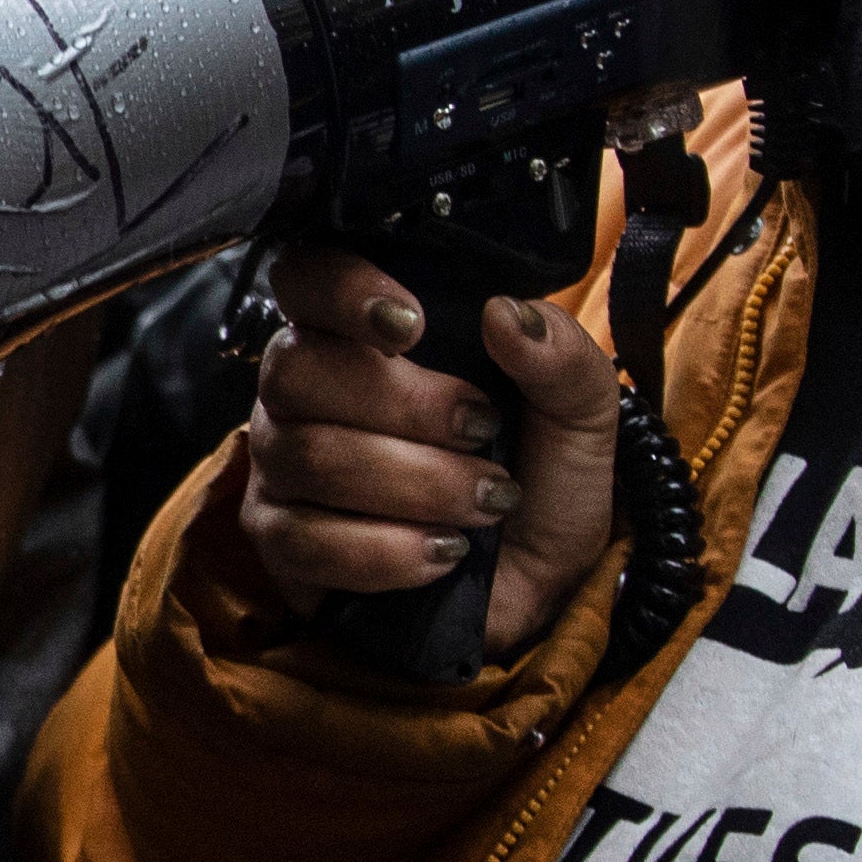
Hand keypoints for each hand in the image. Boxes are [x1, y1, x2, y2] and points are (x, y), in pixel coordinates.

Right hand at [235, 249, 622, 663]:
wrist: (543, 582)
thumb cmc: (544, 477)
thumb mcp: (579, 411)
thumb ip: (558, 354)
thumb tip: (504, 312)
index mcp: (363, 334)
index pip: (307, 279)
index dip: (341, 291)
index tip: (412, 324)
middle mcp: (303, 392)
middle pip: (296, 370)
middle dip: (402, 406)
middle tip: (481, 429)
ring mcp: (282, 467)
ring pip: (308, 457)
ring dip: (415, 483)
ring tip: (487, 502)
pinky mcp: (282, 545)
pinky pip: (303, 541)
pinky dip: (385, 550)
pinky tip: (443, 553)